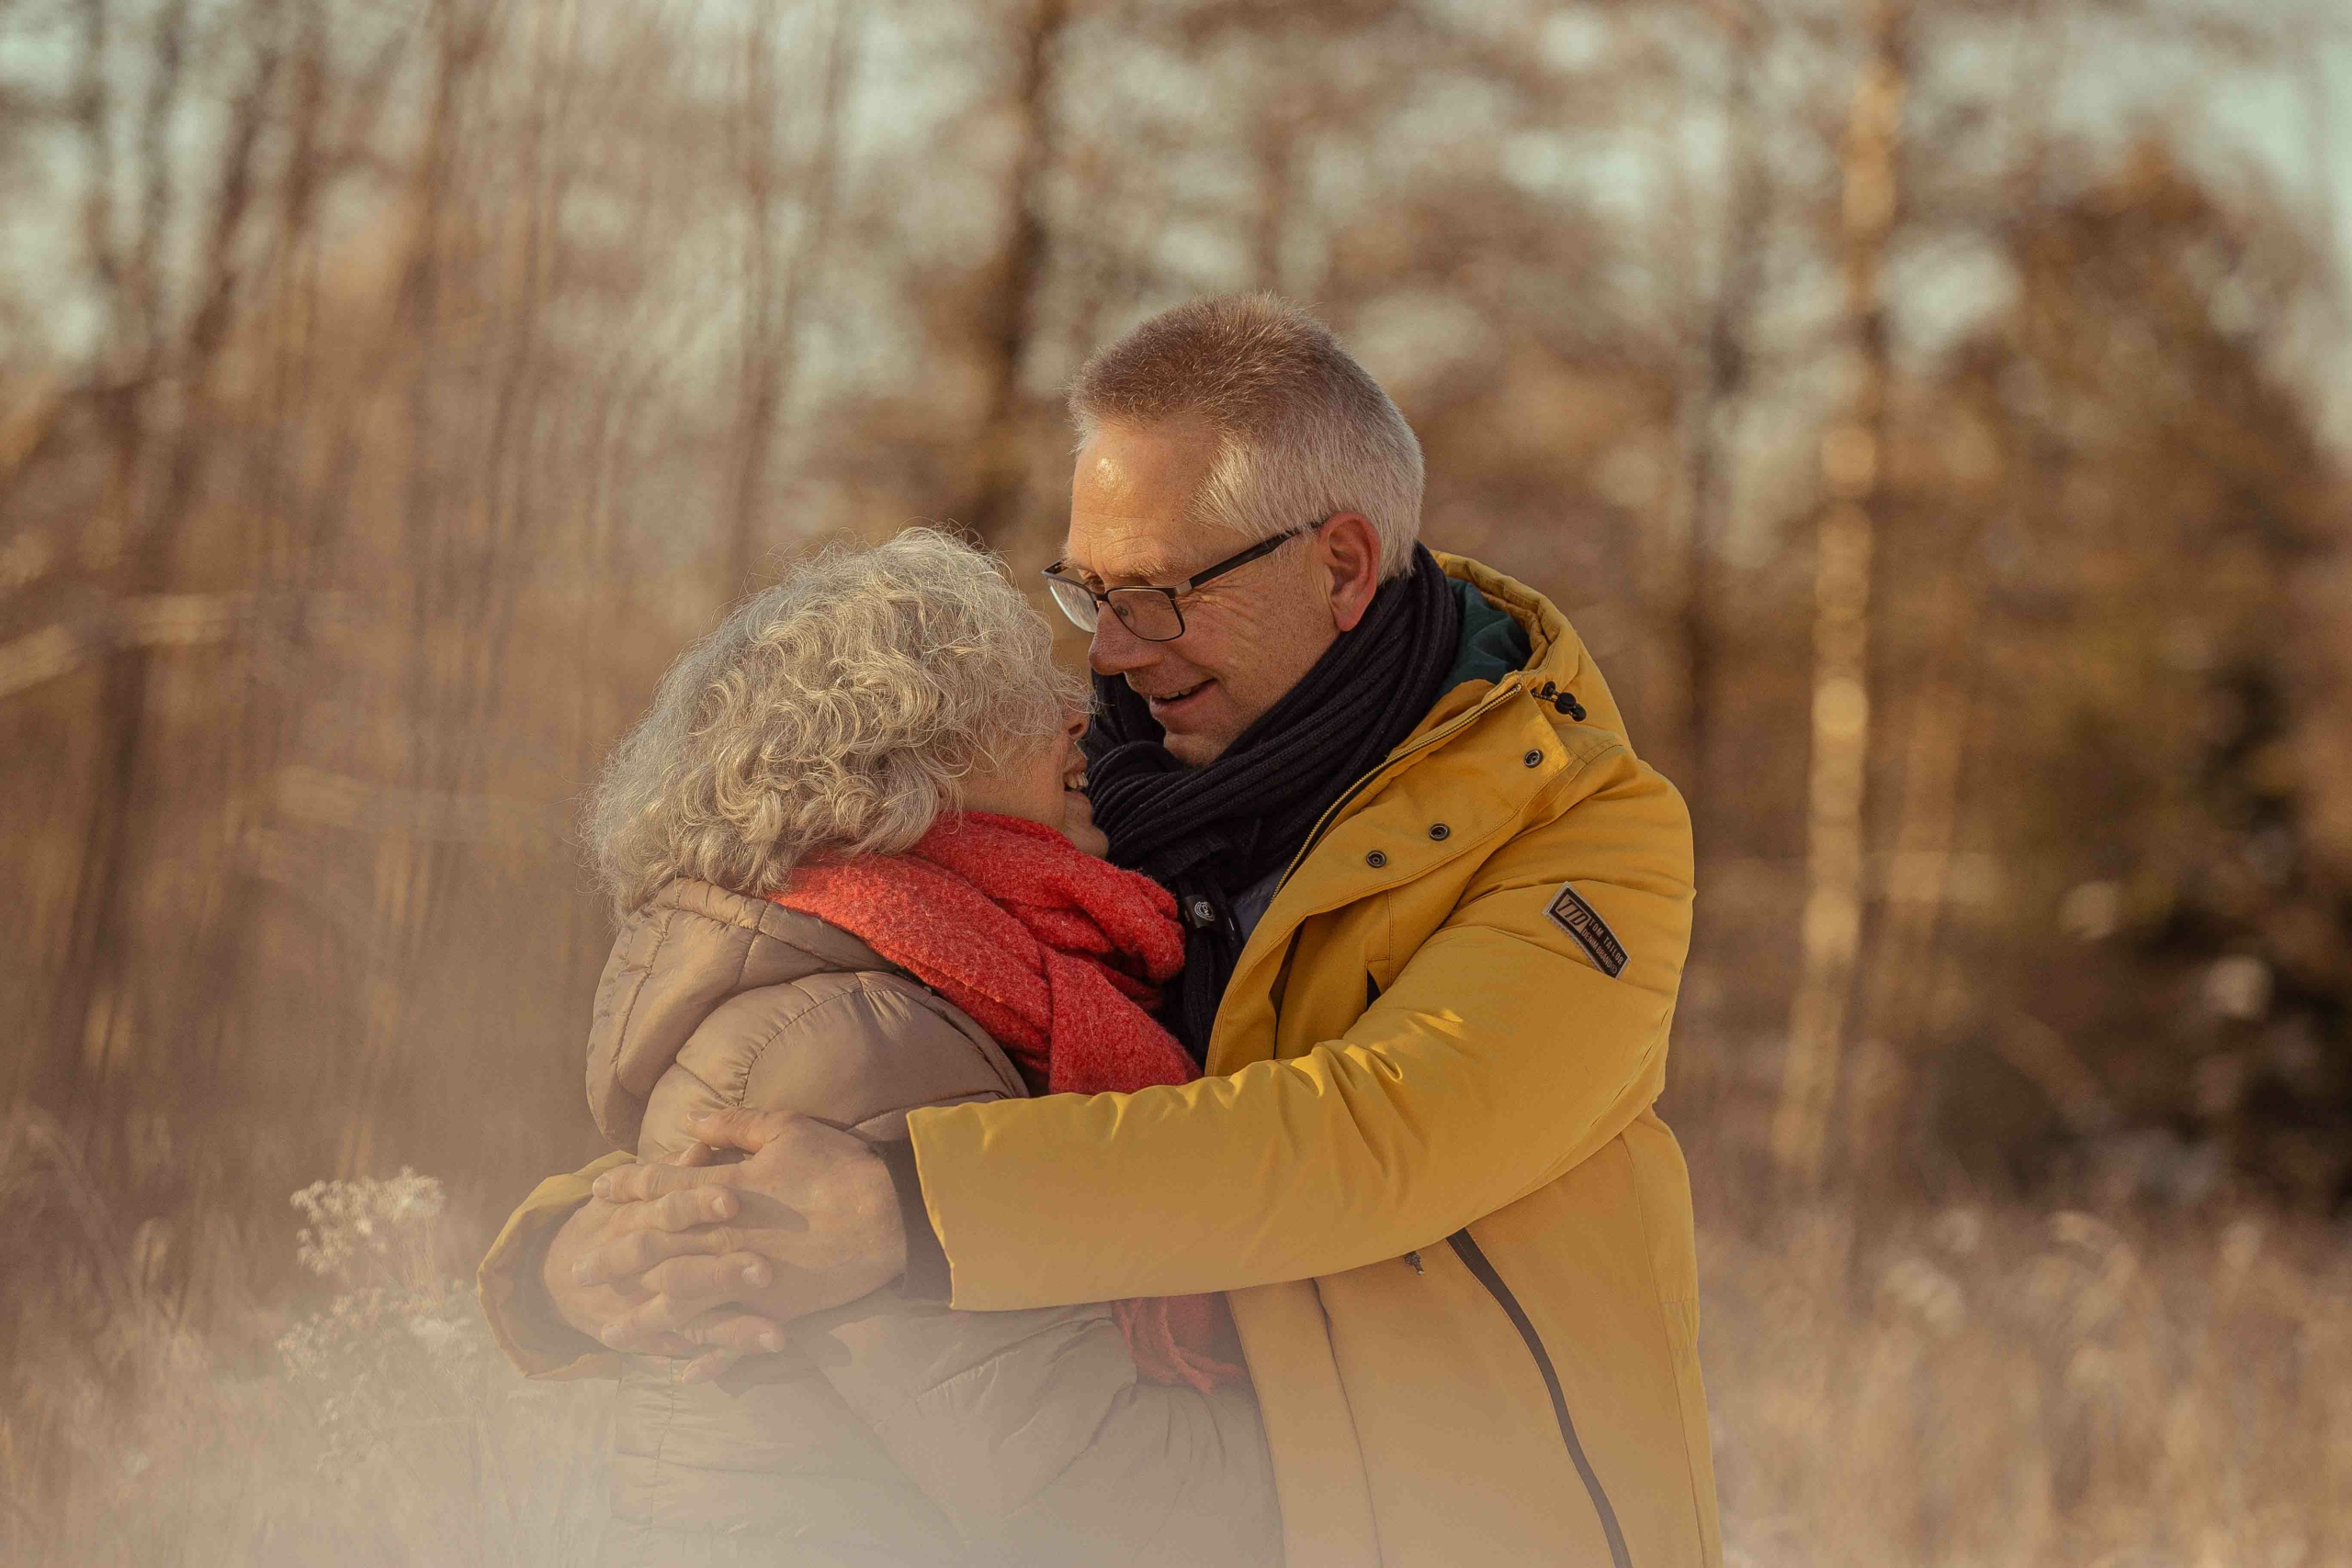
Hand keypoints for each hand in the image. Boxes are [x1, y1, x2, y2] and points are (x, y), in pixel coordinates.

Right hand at [540, 1177, 782, 1371]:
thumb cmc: (609, 1222)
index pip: (667, 1211)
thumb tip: (703, 1144)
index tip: (734, 1199)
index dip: (697, 1205)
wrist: (555, 1277)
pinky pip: (691, 1348)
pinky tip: (759, 1354)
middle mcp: (639, 1270)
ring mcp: (646, 1309)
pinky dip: (721, 1357)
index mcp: (634, 1221)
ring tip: (776, 1334)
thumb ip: (668, 1173)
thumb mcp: (625, 1195)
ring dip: (733, 1328)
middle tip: (765, 1270)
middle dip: (720, 1272)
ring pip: (689, 1317)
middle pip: (680, 1269)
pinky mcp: (656, 1339)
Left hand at [574, 1110, 908, 1377]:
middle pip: (655, 1250)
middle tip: (579, 1272)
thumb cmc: (840, 1166)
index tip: (597, 1193)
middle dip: (615, 1259)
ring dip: (643, 1319)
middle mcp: (725, 1237)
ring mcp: (746, 1277)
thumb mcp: (788, 1128)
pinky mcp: (774, 1308)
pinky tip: (683, 1372)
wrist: (890, 1214)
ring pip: (680, 1303)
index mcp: (726, 1189)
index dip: (627, 1189)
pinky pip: (731, 1338)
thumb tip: (692, 1121)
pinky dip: (708, 1357)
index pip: (662, 1187)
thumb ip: (735, 1125)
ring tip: (610, 1333)